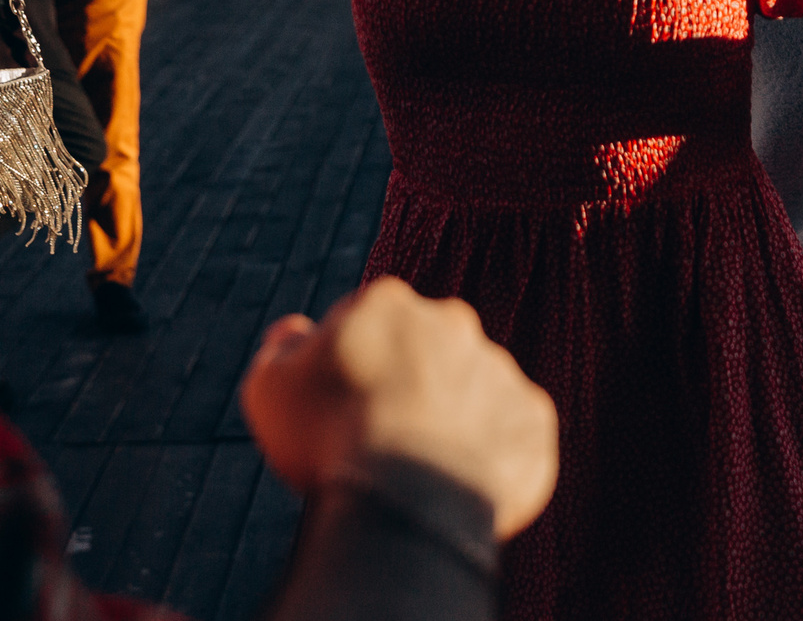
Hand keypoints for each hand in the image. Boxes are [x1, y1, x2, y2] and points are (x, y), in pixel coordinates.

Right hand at [241, 277, 557, 541]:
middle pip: (425, 353)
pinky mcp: (533, 417)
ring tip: (420, 471)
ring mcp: (498, 369)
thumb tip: (295, 332)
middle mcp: (451, 322)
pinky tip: (455, 485)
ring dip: (451, 420)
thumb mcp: (270, 389)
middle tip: (382, 440)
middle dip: (408, 386)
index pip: (369, 327)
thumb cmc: (327, 441)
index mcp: (388, 302)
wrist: (404, 500)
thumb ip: (280, 349)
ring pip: (470, 392)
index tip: (340, 410)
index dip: (352, 370)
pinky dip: (491, 457)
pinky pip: (512, 434)